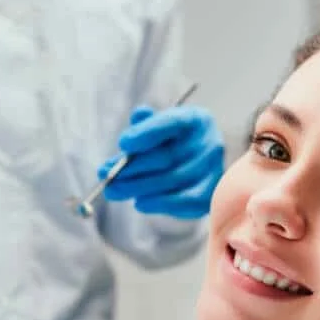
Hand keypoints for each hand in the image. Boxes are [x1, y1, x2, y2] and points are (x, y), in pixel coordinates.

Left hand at [98, 105, 223, 218]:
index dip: (146, 133)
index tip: (122, 144)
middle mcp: (210, 143)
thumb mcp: (159, 128)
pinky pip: (185, 201)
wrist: (200, 167)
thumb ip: (146, 124)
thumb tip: (139, 116)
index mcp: (195, 120)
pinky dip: (161, 203)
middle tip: (106, 176)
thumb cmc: (173, 144)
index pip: (170, 123)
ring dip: (140, 187)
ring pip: (173, 180)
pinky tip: (140, 203)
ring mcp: (213, 170)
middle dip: (133, 168)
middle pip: (168, 156)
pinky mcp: (211, 194)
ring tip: (114, 191)